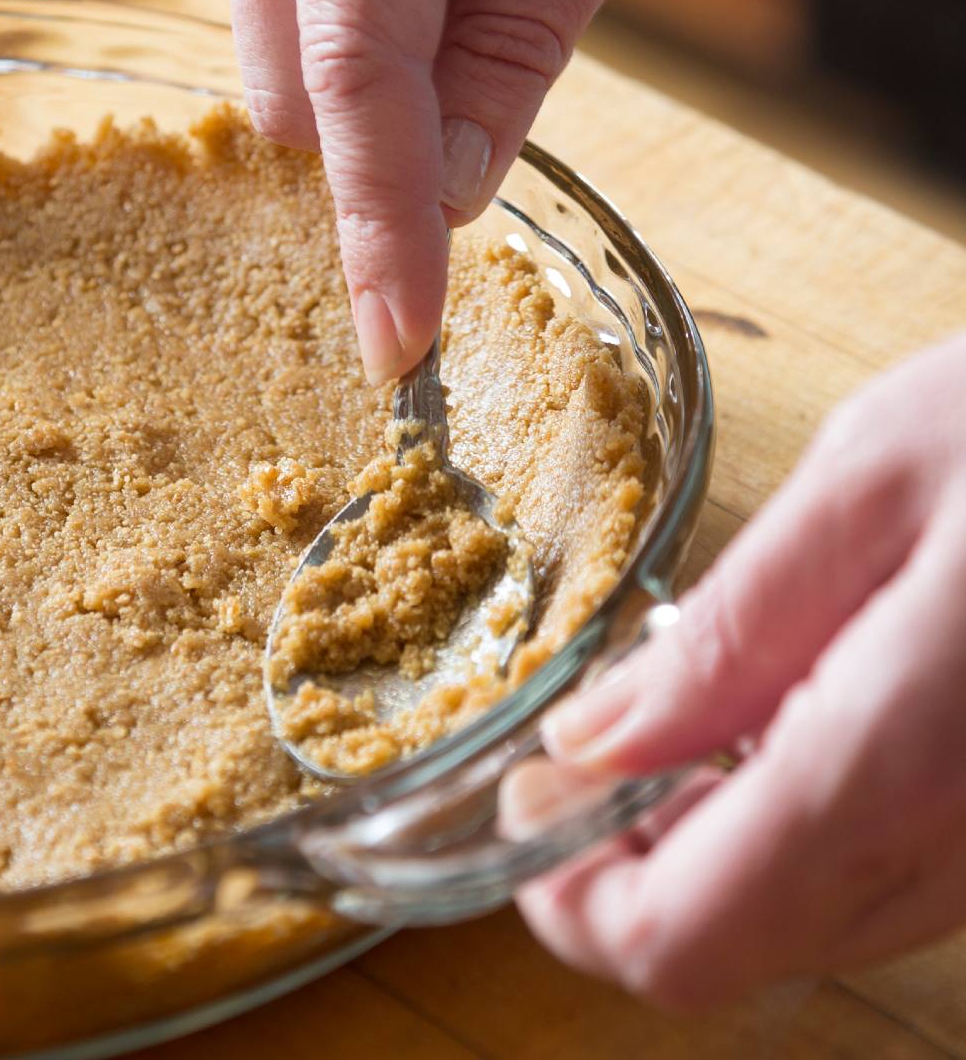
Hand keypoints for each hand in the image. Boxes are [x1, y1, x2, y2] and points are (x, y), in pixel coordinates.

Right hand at [216, 0, 748, 380]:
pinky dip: (370, 7)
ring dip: (385, 55)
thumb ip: (529, 22)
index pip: (356, 63)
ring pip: (279, 40)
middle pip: (289, 76)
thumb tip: (455, 188)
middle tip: (514, 24)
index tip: (396, 340)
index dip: (377, 215)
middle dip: (388, 119)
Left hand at [509, 331, 965, 1008]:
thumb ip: (731, 634)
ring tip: (683, 721)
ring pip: (810, 928)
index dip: (570, 896)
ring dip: (710, 854)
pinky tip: (783, 723)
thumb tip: (591, 744)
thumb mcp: (874, 480)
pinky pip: (889, 882)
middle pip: (730, 952)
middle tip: (589, 749)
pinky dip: (800, 832)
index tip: (531, 801)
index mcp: (901, 758)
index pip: (680, 938)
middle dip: (626, 870)